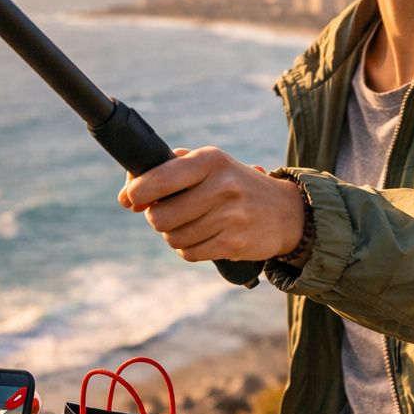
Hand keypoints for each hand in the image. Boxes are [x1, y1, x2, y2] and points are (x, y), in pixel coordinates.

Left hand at [117, 147, 304, 262]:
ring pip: (173, 237)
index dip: (135, 192)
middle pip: (160, 215)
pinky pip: (190, 254)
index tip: (129, 199)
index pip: (160, 178)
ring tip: (189, 225)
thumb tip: (129, 196)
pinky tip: (201, 238)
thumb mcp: (209, 165)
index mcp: (210, 160)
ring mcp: (229, 216)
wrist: (285, 211)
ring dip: (173, 235)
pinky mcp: (234, 243)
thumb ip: (168, 170)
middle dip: (156, 218)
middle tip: (166, 214)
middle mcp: (221, 186)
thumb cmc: (234, 184)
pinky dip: (188, 249)